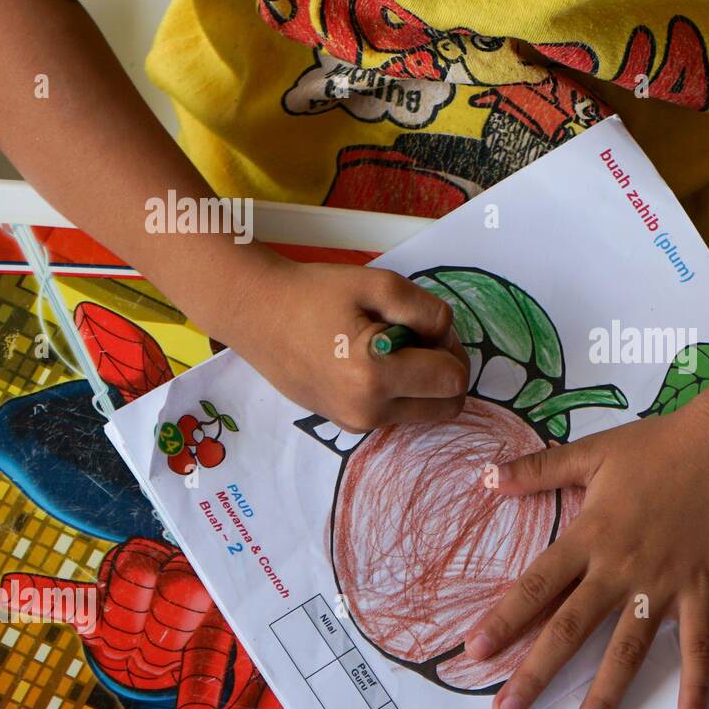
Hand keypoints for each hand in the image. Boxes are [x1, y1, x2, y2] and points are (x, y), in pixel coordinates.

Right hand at [218, 257, 468, 431]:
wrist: (255, 312)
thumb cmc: (314, 293)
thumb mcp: (379, 284)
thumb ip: (427, 311)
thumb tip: (446, 337)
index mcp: (375, 377)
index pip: (454, 380)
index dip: (450, 347)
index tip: (424, 327)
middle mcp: (368, 411)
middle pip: (447, 405)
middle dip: (444, 370)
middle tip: (416, 337)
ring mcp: (355, 423)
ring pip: (425, 412)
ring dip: (422, 382)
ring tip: (389, 348)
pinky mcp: (346, 424)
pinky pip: (397, 413)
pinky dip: (399, 391)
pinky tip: (371, 362)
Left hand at [463, 394, 708, 708]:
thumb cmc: (661, 444)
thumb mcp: (592, 451)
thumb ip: (537, 470)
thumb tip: (486, 477)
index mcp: (591, 534)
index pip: (538, 584)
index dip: (505, 618)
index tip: (474, 650)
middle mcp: (622, 567)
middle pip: (571, 628)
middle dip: (536, 671)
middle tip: (506, 708)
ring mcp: (664, 584)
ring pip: (628, 649)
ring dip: (603, 693)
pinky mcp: (702, 590)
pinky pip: (699, 644)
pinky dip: (696, 683)